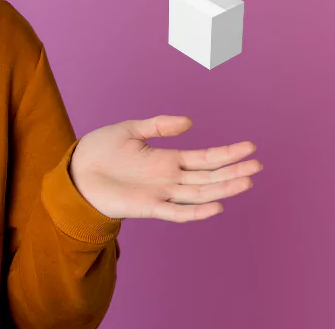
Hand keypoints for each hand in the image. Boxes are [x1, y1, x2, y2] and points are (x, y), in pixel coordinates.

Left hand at [69, 115, 261, 221]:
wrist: (76, 172)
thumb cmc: (100, 150)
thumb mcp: (130, 130)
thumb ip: (159, 126)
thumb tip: (190, 122)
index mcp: (167, 159)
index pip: (205, 158)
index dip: (227, 153)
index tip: (250, 147)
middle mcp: (169, 178)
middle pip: (209, 177)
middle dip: (233, 171)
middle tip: (258, 165)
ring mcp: (160, 194)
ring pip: (199, 194)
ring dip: (223, 189)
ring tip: (246, 181)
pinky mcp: (147, 208)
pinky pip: (176, 212)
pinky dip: (196, 211)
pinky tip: (216, 205)